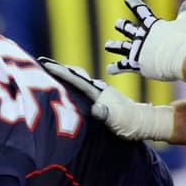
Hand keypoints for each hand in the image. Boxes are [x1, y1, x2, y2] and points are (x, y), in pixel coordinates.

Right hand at [40, 57, 174, 141]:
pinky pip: (81, 88)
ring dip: (64, 74)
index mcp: (99, 93)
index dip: (61, 72)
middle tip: (43, 62)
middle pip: (75, 75)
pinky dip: (71, 83)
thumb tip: (96, 108)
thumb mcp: (117, 121)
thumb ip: (106, 114)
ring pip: (78, 79)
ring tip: (50, 71)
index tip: (47, 64)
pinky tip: (65, 85)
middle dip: (59, 69)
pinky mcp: (99, 97)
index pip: (76, 79)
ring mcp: (98, 92)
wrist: (142, 121)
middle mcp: (97, 89)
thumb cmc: (130, 124)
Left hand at [104, 0, 185, 80]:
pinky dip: (115, 68)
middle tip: (118, 24)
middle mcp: (141, 36)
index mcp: (152, 25)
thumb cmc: (184, 39)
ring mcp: (136, 50)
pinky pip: (121, 66)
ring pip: (120, 47)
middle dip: (122, 25)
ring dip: (113, 46)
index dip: (134, 3)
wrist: (179, 58)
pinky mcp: (135, 64)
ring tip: (107, 45)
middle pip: (127, 28)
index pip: (141, 10)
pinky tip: (109, 69)